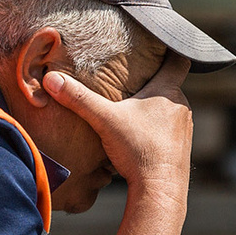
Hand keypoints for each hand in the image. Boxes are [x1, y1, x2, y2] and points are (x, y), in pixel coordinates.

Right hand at [42, 53, 192, 193]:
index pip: (178, 60)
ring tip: (136, 111)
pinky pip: (170, 132)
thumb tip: (50, 79)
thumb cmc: (137, 151)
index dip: (170, 50)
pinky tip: (141, 138)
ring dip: (155, 109)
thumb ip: (78, 99)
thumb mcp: (103, 120)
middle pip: (170, 86)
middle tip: (135, 80)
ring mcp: (185, 129)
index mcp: (167, 91)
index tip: (162, 44)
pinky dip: (158, 130)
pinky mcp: (182, 149)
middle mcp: (181, 107)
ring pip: (170, 110)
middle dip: (154, 83)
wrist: (159, 191)